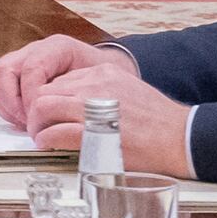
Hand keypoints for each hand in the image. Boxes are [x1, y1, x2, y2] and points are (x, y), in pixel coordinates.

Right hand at [0, 34, 106, 130]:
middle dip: (11, 101)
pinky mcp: (15, 75)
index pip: (31, 68)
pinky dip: (5, 107)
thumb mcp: (99, 80)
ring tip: (24, 122)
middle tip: (27, 121)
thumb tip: (60, 111)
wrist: (103, 74)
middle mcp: (35, 51)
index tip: (38, 117)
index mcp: (56, 47)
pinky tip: (21, 119)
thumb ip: (79, 92)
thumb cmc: (101, 78)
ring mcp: (22, 61)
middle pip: (4, 70)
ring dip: (5, 105)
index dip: (30, 96)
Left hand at [1, 43, 191, 174]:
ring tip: (41, 135)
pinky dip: (45, 139)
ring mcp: (92, 106)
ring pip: (43, 107)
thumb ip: (102, 93)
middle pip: (46, 90)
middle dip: (37, 109)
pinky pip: (55, 131)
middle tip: (39, 125)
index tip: (50, 111)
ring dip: (37, 124)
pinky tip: (48, 144)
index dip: (51, 97)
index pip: (61, 79)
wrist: (179, 136)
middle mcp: (95, 84)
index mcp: (104, 73)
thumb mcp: (127, 91)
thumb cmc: (157, 121)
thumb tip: (78, 106)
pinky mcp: (92, 131)